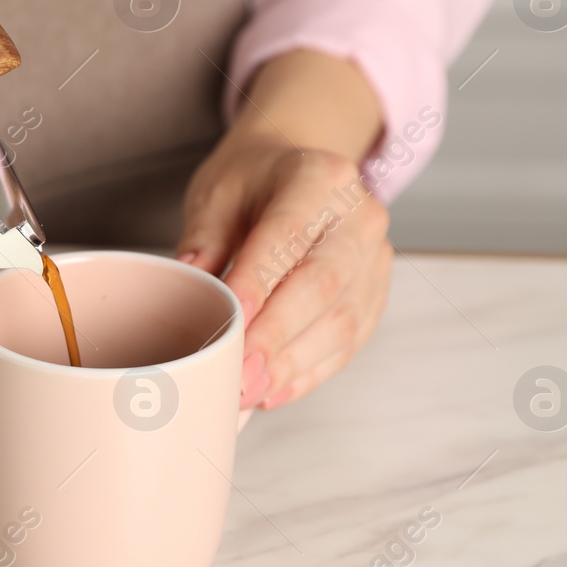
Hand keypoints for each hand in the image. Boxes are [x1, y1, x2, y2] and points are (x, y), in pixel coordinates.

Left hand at [174, 50, 390, 410]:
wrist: (293, 174)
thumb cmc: (251, 183)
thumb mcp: (216, 193)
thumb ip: (204, 238)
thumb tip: (190, 283)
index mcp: (319, 178)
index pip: (287, 236)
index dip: (259, 283)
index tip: (231, 322)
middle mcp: (359, 216)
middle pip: (323, 284)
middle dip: (277, 336)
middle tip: (239, 375)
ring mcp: (375, 257)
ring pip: (342, 320)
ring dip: (293, 363)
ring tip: (250, 391)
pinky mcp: (376, 293)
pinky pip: (350, 341)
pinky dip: (310, 371)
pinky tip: (275, 390)